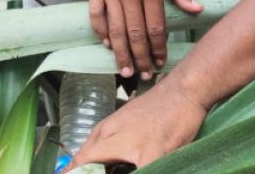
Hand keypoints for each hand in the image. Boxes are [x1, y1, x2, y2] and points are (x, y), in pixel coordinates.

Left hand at [67, 82, 207, 169]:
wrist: (182, 90)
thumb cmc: (157, 107)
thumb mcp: (124, 120)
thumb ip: (106, 141)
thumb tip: (89, 163)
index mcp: (105, 130)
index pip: (80, 159)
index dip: (73, 172)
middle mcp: (113, 136)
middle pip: (86, 163)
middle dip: (82, 173)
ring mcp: (132, 145)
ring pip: (107, 169)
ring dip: (109, 173)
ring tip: (123, 170)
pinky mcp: (153, 152)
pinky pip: (142, 173)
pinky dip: (141, 173)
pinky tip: (145, 172)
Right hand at [88, 0, 200, 79]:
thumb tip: (197, 10)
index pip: (156, 27)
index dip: (158, 49)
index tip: (160, 62)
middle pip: (135, 34)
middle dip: (140, 58)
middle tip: (144, 76)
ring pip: (115, 29)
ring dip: (120, 53)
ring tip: (124, 71)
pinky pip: (96, 16)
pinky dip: (101, 32)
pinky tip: (108, 45)